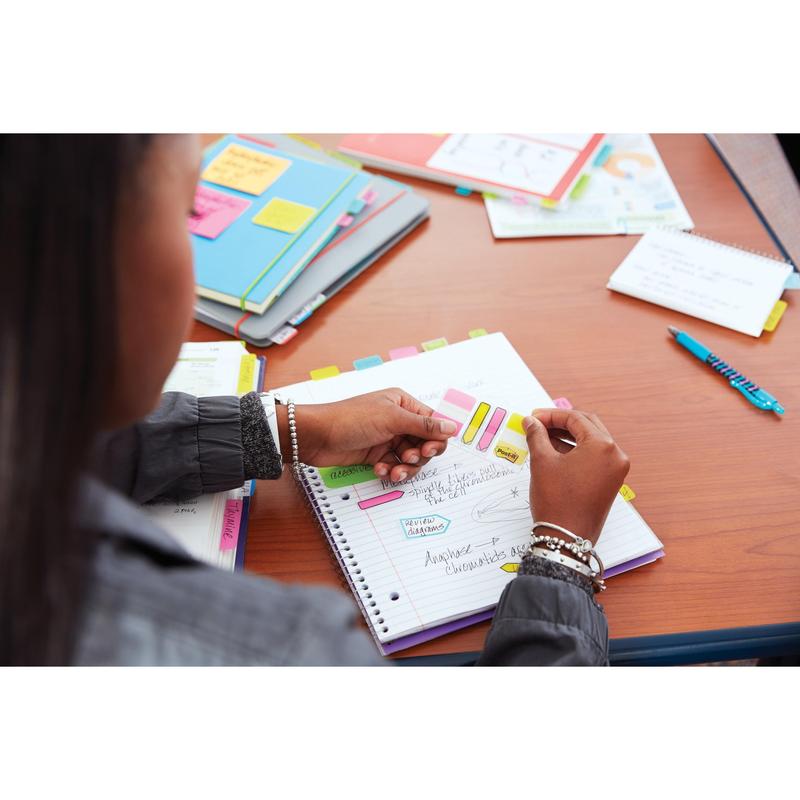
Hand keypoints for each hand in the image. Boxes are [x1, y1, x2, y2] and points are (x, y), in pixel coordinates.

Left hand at [278, 388, 456, 481]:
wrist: (316, 436)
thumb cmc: (350, 419)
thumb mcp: (391, 419)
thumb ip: (424, 425)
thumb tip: (453, 427)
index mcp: (403, 404)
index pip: (433, 423)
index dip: (435, 439)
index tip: (428, 450)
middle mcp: (398, 420)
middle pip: (425, 444)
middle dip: (419, 455)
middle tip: (408, 459)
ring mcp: (387, 439)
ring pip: (411, 459)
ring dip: (405, 467)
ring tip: (393, 471)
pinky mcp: (376, 455)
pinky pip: (395, 466)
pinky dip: (391, 471)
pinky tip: (379, 470)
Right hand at [522, 408, 629, 541]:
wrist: (565, 538)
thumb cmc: (556, 500)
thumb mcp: (542, 461)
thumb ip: (536, 435)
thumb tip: (531, 422)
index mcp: (603, 446)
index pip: (575, 419)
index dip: (550, 415)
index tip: (532, 417)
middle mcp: (615, 455)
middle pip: (587, 426)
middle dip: (560, 423)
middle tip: (538, 423)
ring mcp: (615, 469)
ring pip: (590, 441)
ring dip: (567, 436)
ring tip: (542, 436)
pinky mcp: (610, 481)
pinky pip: (593, 457)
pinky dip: (575, 451)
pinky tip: (554, 451)